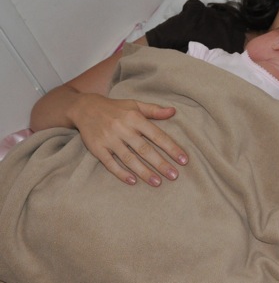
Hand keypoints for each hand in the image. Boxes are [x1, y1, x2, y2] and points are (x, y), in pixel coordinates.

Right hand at [72, 93, 187, 185]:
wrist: (85, 108)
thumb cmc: (116, 108)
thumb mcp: (135, 105)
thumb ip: (154, 110)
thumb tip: (174, 111)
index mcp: (135, 118)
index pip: (157, 135)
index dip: (171, 148)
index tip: (184, 160)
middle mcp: (122, 128)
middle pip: (145, 149)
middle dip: (160, 164)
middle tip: (174, 176)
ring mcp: (109, 139)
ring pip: (129, 158)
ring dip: (143, 172)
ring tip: (157, 183)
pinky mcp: (96, 148)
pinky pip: (109, 163)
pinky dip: (121, 172)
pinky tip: (132, 181)